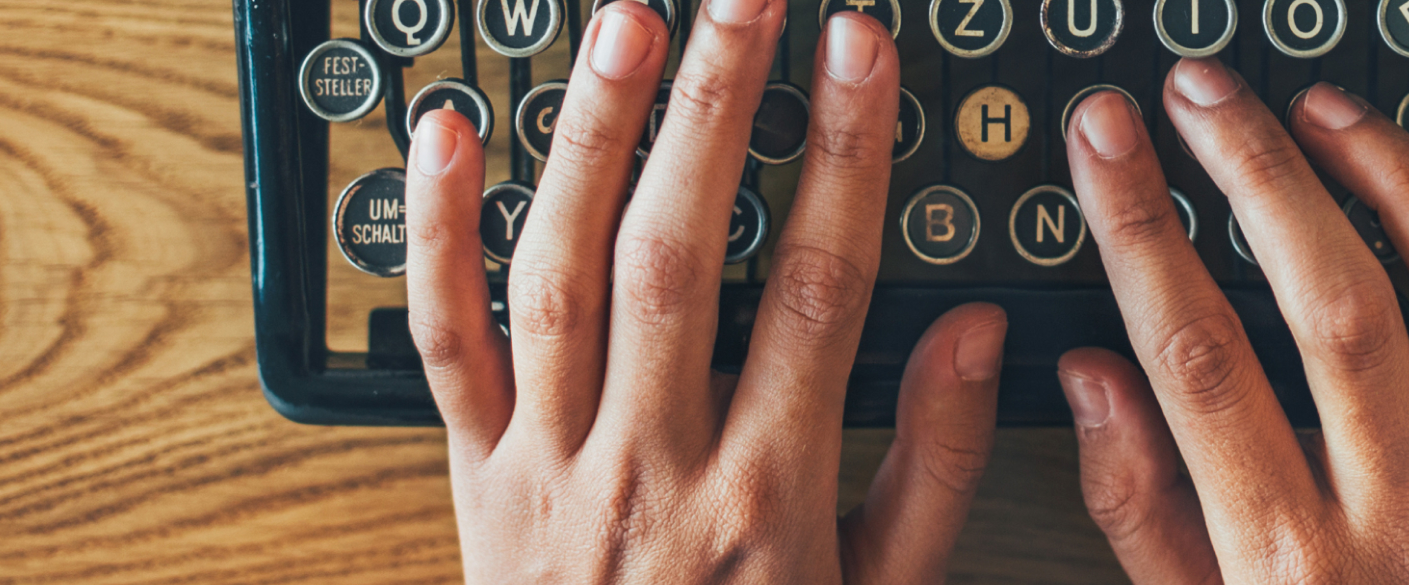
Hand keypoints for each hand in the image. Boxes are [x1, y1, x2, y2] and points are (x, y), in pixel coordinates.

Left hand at [402, 3, 1008, 581]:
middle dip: (716, 110)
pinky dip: (432, 234)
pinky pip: (442, 343)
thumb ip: (930, 465)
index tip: (862, 55)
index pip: (819, 293)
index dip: (845, 159)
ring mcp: (547, 465)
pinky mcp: (473, 473)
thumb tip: (976, 331)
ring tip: (626, 26)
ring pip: (558, 276)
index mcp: (766, 499)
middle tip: (743, 0)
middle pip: (679, 257)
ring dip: (589, 140)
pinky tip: (447, 134)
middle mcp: (648, 469)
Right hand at [1057, 58, 1408, 582]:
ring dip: (1391, 182)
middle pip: (1333, 307)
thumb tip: (1092, 375)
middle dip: (1254, 176)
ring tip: (1320, 111)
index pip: (1198, 357)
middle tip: (1198, 95)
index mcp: (1288, 558)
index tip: (1107, 145)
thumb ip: (1139, 506)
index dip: (1140, 231)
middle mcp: (1404, 514)